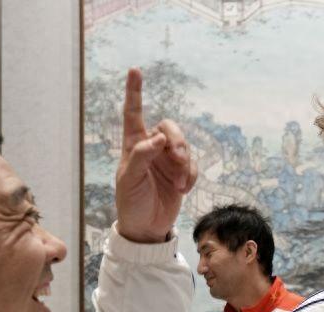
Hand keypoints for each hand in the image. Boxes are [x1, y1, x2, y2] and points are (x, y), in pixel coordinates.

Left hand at [115, 68, 197, 243]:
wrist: (146, 228)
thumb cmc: (131, 203)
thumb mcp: (130, 180)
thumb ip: (142, 156)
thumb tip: (158, 138)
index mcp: (133, 145)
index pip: (133, 114)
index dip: (134, 92)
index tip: (135, 71)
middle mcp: (151, 148)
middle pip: (170, 128)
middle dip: (177, 141)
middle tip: (178, 158)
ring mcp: (166, 160)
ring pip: (184, 146)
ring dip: (185, 162)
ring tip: (180, 182)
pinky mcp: (180, 174)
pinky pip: (192, 165)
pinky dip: (191, 176)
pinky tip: (184, 189)